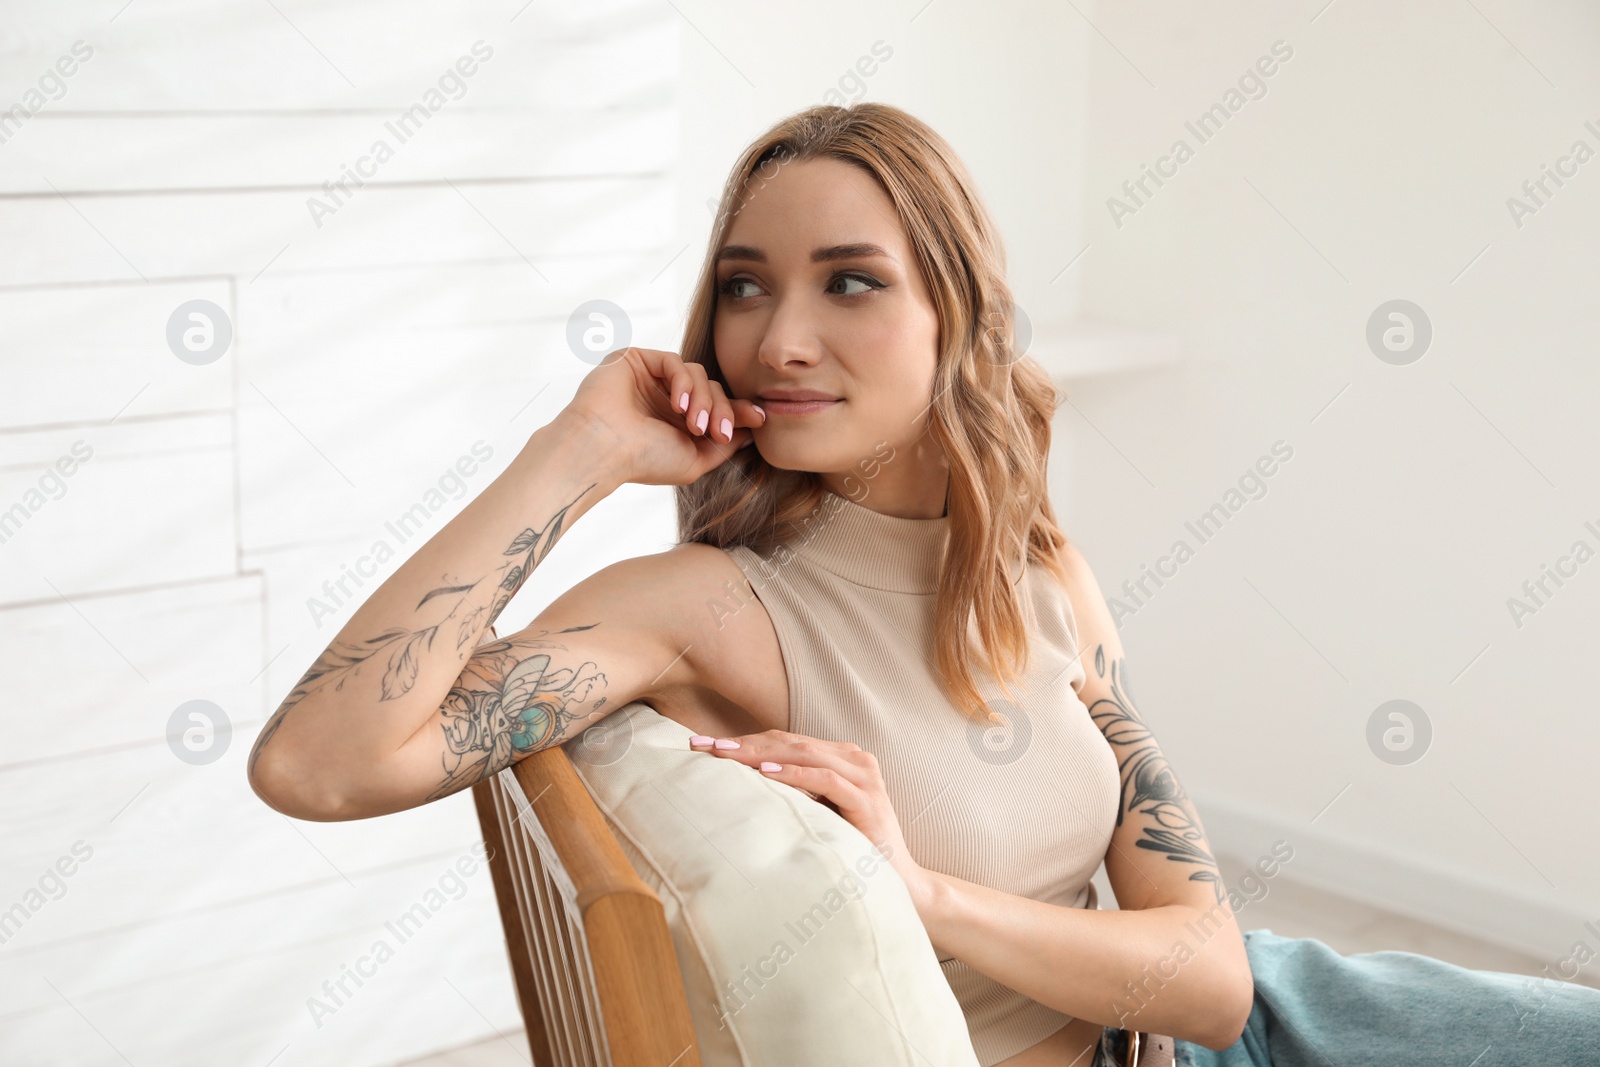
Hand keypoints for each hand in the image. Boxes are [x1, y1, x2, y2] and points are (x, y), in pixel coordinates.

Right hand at [562, 347, 765, 487]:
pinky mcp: (637, 360)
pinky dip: (683, 382)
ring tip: (695, 426)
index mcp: (676, 422)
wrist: (603, 450)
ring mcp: (651, 379)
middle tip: (719, 432)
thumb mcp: (695, 460)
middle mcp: (664, 398)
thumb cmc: (643, 460)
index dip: (740, 411)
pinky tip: (677, 406)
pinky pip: (675, 361)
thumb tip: (753, 430)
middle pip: (712, 389)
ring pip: (698, 374)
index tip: (761, 418)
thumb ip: (725, 445)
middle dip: (722, 410)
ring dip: (704, 400)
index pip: (717, 407)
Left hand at [688, 730, 937, 912]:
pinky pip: (826, 779)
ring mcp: (864, 777)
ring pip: (803, 754)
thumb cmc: (851, 850)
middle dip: (742, 744)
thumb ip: (791, 795)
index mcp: (840, 758)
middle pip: (788, 743)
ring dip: (759, 753)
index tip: (702, 746)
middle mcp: (855, 759)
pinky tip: (766, 773)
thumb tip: (736, 786)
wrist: (900, 885)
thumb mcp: (816, 815)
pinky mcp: (868, 800)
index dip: (743, 741)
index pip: (783, 742)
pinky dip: (794, 774)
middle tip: (702, 745)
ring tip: (724, 754)